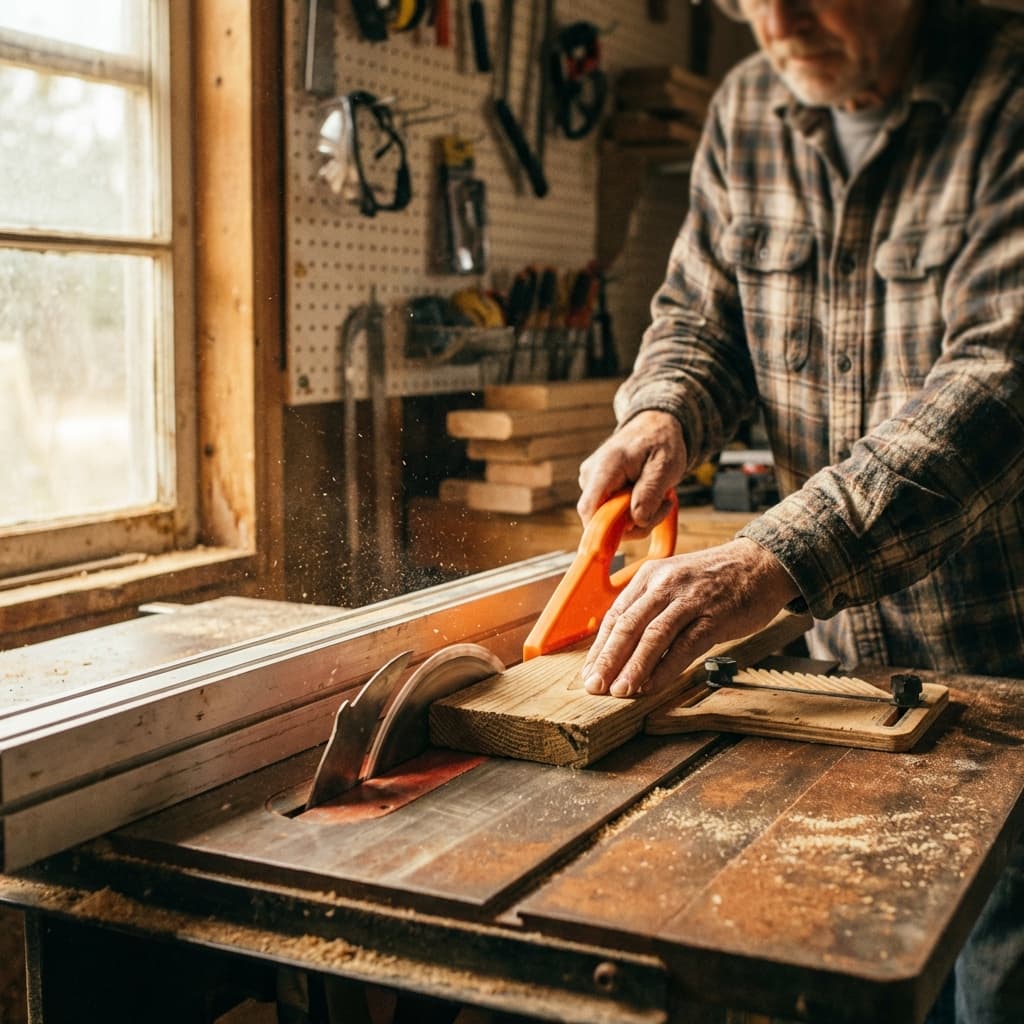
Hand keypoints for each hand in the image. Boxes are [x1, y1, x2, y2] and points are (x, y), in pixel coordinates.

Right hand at [577, 410, 686, 532]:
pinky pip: (612, 514)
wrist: (653, 427)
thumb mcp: (665, 465)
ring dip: (638, 519)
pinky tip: (648, 497)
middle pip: (601, 519)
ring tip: (660, 499)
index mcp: (605, 467)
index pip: (589, 509)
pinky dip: (633, 514)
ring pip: (609, 520)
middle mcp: (590, 476)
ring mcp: (591, 483)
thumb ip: (650, 492)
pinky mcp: (597, 490)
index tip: (637, 527)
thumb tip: (637, 521)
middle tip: (663, 506)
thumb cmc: (660, 442)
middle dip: (635, 523)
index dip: (605, 529)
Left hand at [582, 538, 799, 697]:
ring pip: (653, 636)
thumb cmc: (715, 580)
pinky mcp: (715, 616)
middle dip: (608, 659)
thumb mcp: (674, 582)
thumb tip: (622, 647)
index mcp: (650, 576)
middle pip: (628, 625)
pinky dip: (666, 669)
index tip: (589, 673)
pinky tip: (653, 686)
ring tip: (620, 691)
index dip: (600, 647)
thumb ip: (649, 607)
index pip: (616, 615)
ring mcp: (690, 599)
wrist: (761, 564)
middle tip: (595, 687)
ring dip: (634, 667)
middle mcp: (665, 584)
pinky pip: (685, 646)